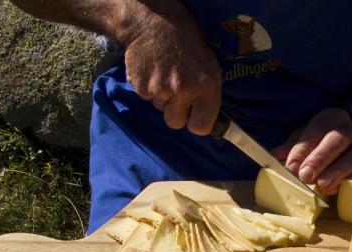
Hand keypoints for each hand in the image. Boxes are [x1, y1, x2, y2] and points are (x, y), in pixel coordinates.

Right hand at [122, 2, 220, 133]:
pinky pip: (146, 98)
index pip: (201, 127)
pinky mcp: (142, 86)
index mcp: (207, 86)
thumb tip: (207, 124)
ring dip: (162, 96)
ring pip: (160, 108)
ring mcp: (162, 89)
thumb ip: (208, 96)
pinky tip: (153, 71)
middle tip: (176, 93)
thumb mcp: (209, 67)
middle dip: (175, 112)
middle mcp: (185, 90)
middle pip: (175, 122)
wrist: (155, 24)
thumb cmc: (187, 46)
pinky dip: (147, 87)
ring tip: (165, 74)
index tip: (194, 118)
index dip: (196, 124)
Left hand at [272, 108, 351, 194]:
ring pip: (351, 159)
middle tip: (305, 176)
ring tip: (320, 185)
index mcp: (329, 120)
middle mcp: (347, 131)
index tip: (290, 167)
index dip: (301, 151)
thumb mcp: (306, 134)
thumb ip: (292, 146)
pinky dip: (341, 183)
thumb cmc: (323, 136)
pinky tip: (329, 190)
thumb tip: (276, 157)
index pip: (314, 133)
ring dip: (334, 173)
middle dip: (319, 160)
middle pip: (334, 143)